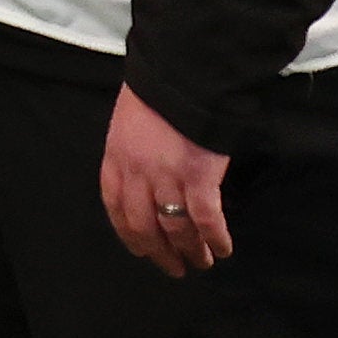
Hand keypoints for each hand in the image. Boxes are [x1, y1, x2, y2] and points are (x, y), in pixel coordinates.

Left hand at [98, 86, 234, 277]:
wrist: (182, 69)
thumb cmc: (158, 90)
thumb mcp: (130, 121)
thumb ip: (133, 153)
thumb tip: (147, 180)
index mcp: (116, 157)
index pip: (116, 207)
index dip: (129, 234)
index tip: (142, 250)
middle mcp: (137, 173)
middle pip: (144, 227)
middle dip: (160, 253)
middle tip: (175, 268)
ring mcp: (167, 177)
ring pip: (176, 229)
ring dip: (191, 251)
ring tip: (202, 262)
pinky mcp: (198, 177)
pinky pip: (205, 220)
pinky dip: (215, 238)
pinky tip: (222, 248)